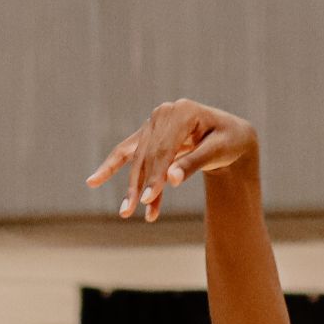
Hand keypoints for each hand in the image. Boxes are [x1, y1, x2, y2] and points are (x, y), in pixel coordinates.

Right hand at [87, 100, 259, 222]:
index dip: (155, 175)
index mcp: (183, 111)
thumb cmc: (229, 141)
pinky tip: (92, 181)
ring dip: (132, 186)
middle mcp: (164, 113)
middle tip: (132, 211)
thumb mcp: (218, 152)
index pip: (164, 148)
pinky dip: (111, 167)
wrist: (231, 134)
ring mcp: (154, 122)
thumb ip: (194, 164)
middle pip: (147, 154)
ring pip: (137, 158)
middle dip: (140, 185)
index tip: (147, 200)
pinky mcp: (149, 134)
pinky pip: (127, 152)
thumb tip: (171, 180)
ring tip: (125, 212)